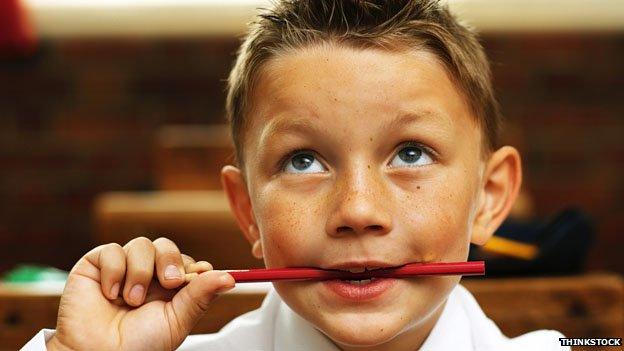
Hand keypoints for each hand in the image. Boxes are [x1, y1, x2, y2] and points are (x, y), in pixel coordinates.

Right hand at [46, 237, 234, 350]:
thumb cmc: (137, 346)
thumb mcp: (177, 321)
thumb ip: (200, 296)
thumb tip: (230, 278)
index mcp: (170, 288)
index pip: (187, 262)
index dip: (194, 265)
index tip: (200, 273)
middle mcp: (148, 275)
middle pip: (166, 245)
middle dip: (170, 260)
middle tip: (168, 283)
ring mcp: (123, 268)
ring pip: (141, 244)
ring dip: (140, 272)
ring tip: (132, 300)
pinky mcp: (96, 265)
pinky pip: (112, 250)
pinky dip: (114, 271)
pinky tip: (110, 294)